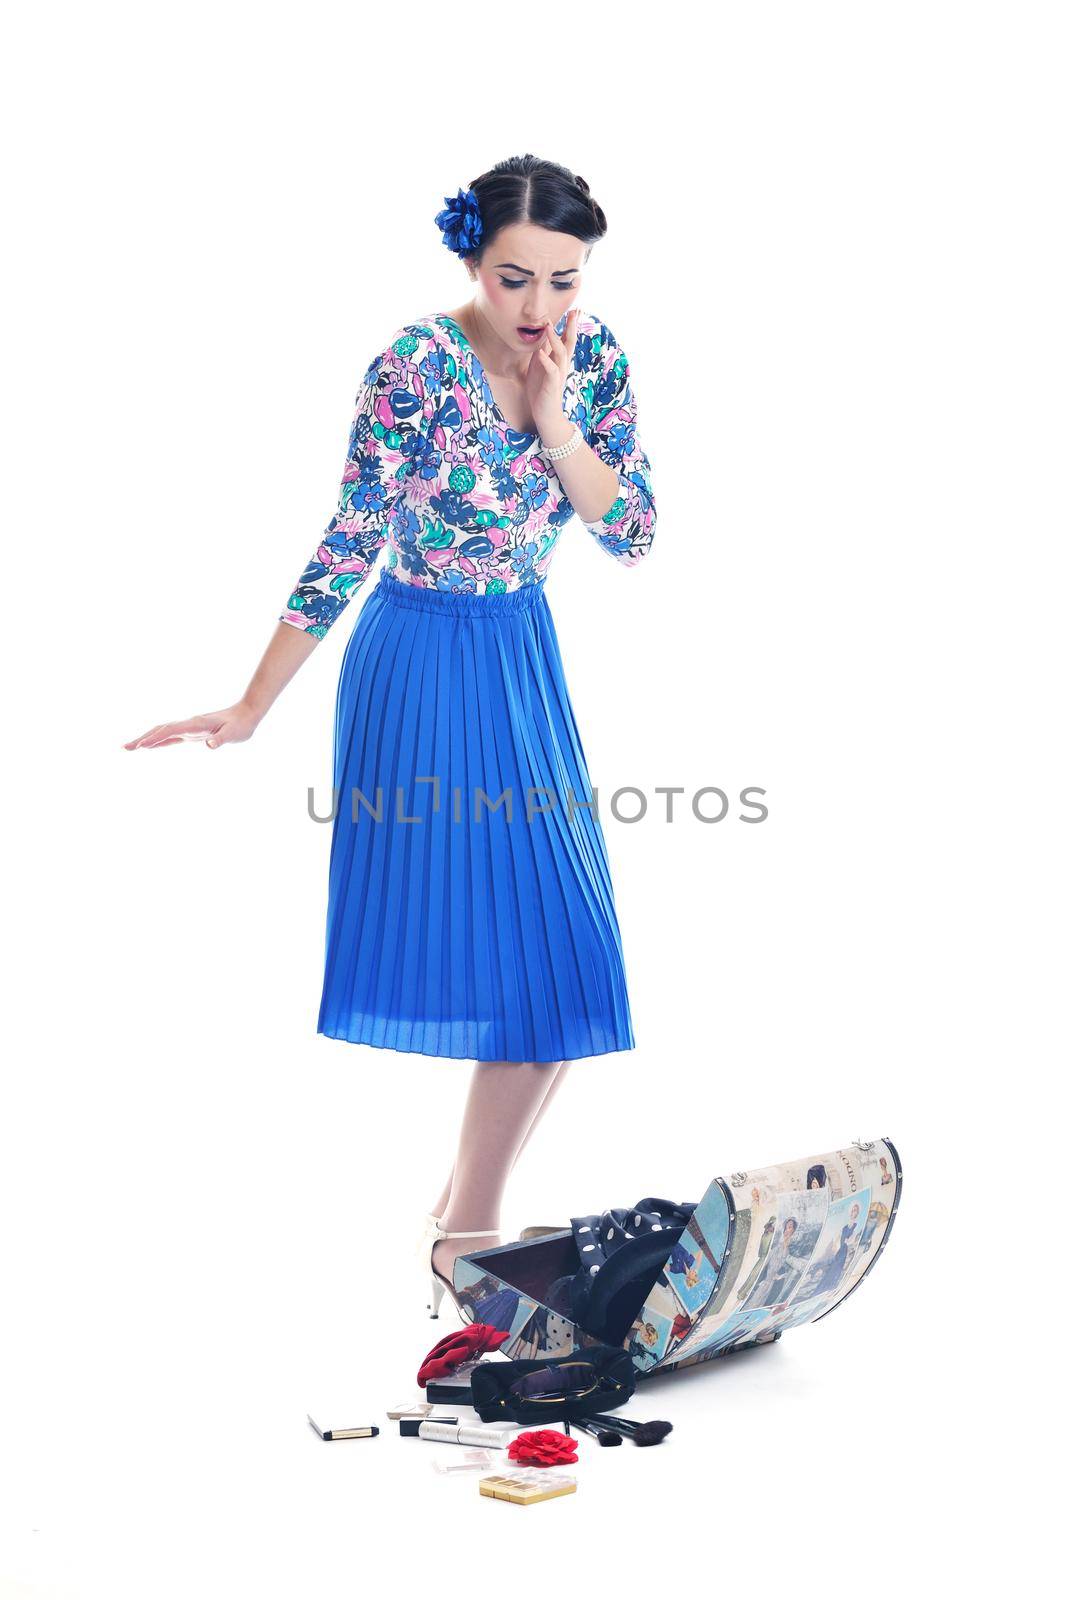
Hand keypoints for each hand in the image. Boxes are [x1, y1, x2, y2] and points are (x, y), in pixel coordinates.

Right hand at [123, 699, 261, 750]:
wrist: (246, 714)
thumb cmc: (240, 725)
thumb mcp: (234, 734)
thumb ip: (221, 739)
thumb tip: (209, 746)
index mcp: (196, 724)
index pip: (171, 731)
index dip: (156, 738)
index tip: (142, 746)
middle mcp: (189, 724)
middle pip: (161, 730)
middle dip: (143, 738)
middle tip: (125, 748)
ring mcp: (189, 727)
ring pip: (163, 732)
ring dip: (146, 739)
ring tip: (130, 748)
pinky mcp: (191, 732)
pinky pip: (170, 736)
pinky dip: (158, 741)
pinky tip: (149, 746)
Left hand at [525, 306, 579, 435]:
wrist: (545, 414)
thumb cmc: (541, 391)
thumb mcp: (539, 367)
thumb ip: (543, 352)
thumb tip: (542, 337)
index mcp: (559, 361)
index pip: (567, 340)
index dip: (570, 326)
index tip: (574, 311)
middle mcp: (562, 366)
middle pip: (570, 343)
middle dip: (572, 327)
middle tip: (575, 312)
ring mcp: (558, 375)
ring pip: (561, 353)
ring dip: (555, 339)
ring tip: (549, 326)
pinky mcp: (552, 385)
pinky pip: (551, 371)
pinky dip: (546, 361)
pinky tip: (540, 353)